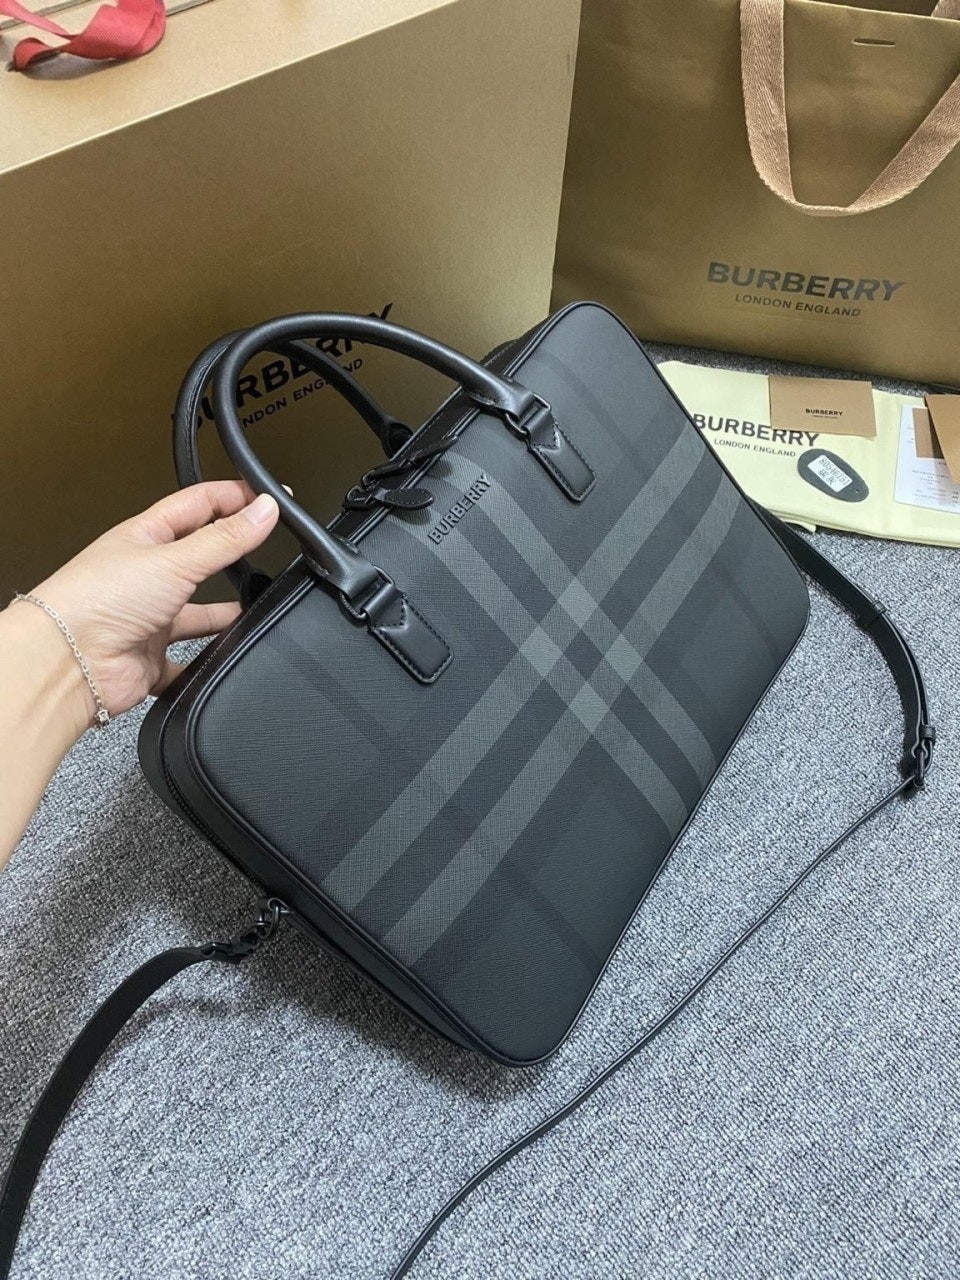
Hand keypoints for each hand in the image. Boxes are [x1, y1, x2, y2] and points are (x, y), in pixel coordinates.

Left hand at [26, 481, 279, 726]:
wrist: (68, 662)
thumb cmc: (97, 600)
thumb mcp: (175, 559)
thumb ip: (225, 538)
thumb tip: (265, 510)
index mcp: (145, 536)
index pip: (198, 504)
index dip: (234, 497)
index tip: (271, 498)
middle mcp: (145, 574)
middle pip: (199, 556)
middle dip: (231, 553)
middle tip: (265, 546)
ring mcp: (148, 616)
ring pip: (197, 611)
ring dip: (223, 613)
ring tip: (254, 609)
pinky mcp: (150, 657)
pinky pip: (186, 660)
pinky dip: (205, 660)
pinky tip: (222, 657)